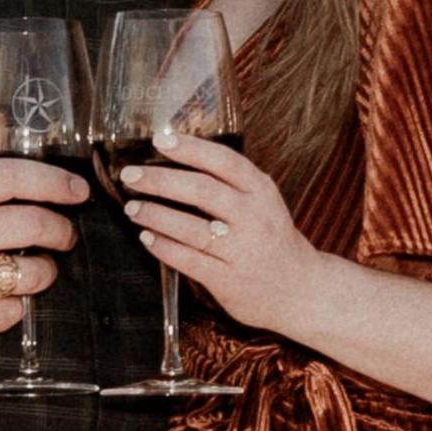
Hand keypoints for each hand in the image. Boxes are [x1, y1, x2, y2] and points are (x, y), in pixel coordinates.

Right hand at [0, 142, 86, 359]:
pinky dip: (13, 307)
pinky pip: (12, 312)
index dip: (54, 181)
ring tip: (34, 270)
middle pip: (34, 224)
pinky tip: (0, 299)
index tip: (76, 190)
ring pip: (31, 272)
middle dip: (61, 231)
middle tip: (64, 235)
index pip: (13, 176)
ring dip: (44, 272)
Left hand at [117, 135, 325, 341]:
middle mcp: (254, 218)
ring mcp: (241, 251)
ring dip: (155, 215)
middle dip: (160, 180)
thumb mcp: (264, 203)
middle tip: (130, 175)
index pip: (224, 161)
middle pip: (201, 191)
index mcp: (262, 191)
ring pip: (191, 228)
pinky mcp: (228, 280)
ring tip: (133, 207)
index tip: (160, 140)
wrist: (302, 290)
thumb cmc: (272, 239)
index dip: (190, 149)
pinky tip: (147, 237)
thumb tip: (179, 158)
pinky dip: (163, 247)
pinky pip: (188, 260)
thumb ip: (232, 184)